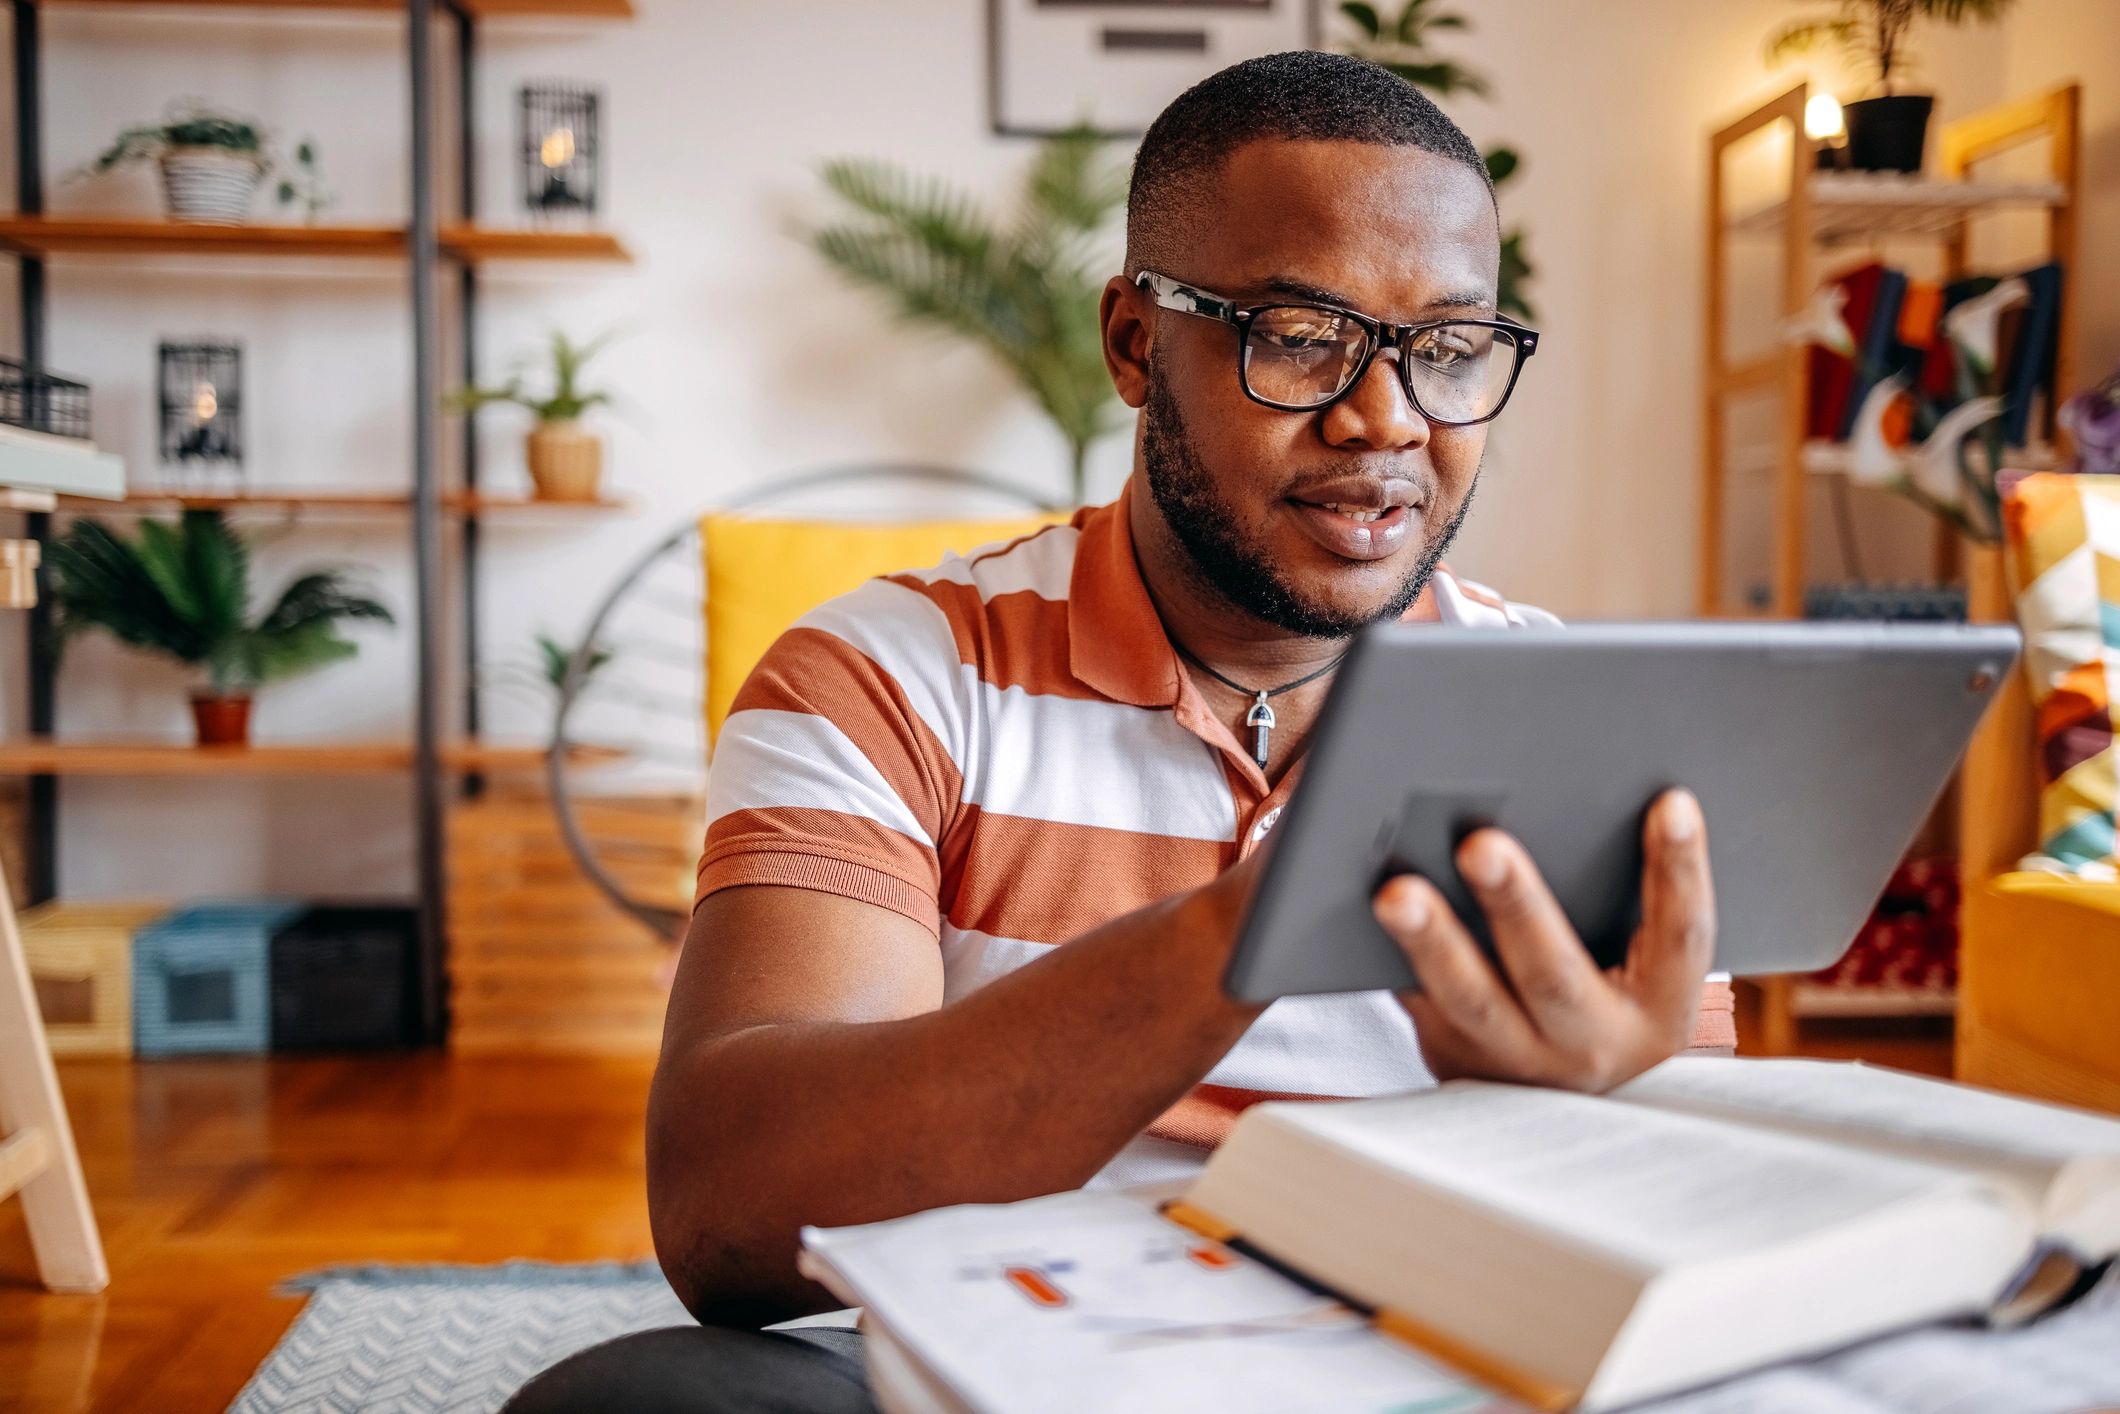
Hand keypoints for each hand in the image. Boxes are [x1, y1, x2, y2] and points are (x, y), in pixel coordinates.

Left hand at [1372, 788, 1715, 1092]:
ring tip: (1397, 892)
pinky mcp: (1452, 1060)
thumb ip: (1635, 905)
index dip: (1681, 871)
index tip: (1673, 803)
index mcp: (1659, 1014)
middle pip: (1552, 974)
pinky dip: (1390, 959)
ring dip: (1431, 941)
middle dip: (1517, 905)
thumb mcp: (1646, 973)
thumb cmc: (1610, 1005)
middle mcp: (1592, 1045)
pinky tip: (1361, 910)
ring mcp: (1517, 1063)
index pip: (1683, 937)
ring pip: (1470, 1000)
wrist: (1558, 1112)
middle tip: (1481, 844)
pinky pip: (1417, 1006)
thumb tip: (1604, 795)